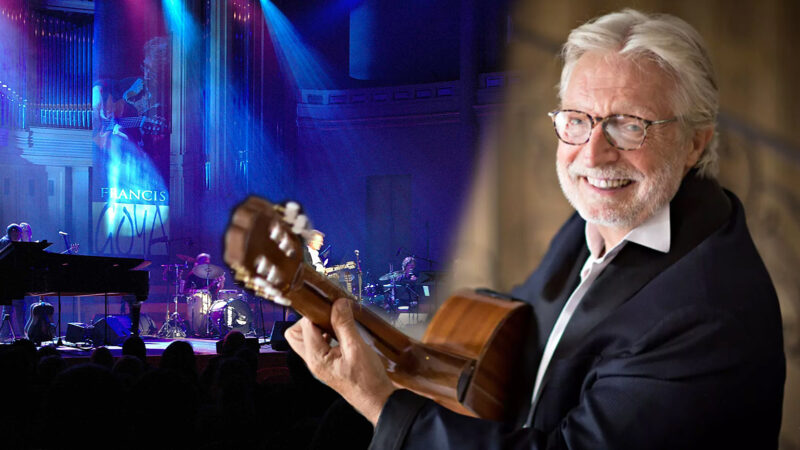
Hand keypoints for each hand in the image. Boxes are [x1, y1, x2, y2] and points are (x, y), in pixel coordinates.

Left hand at [286, 298, 396, 424]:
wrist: (376, 399)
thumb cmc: (367, 379)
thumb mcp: (357, 348)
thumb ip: (344, 324)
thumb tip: (338, 304)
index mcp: (316, 357)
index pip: (305, 326)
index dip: (317, 312)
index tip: (333, 306)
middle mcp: (312, 361)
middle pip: (295, 334)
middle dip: (309, 320)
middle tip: (329, 314)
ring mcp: (318, 364)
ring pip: (305, 339)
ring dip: (317, 327)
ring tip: (336, 322)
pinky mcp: (327, 365)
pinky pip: (317, 345)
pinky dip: (325, 335)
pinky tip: (341, 333)